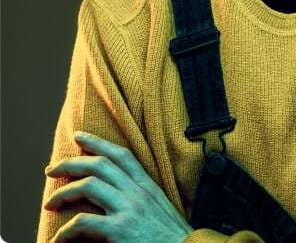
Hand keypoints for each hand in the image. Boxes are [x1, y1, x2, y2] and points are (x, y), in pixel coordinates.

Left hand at [44, 131, 193, 242]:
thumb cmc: (170, 236)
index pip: (120, 154)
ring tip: (51, 202)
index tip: (79, 137)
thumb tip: (117, 193)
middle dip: (71, 163)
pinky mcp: (120, 230)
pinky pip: (83, 222)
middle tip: (52, 169)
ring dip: (63, 192)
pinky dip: (66, 231)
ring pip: (88, 186)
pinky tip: (59, 239)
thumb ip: (140, 196)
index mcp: (147, 184)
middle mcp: (137, 191)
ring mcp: (129, 209)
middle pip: (99, 165)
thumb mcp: (159, 207)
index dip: (97, 142)